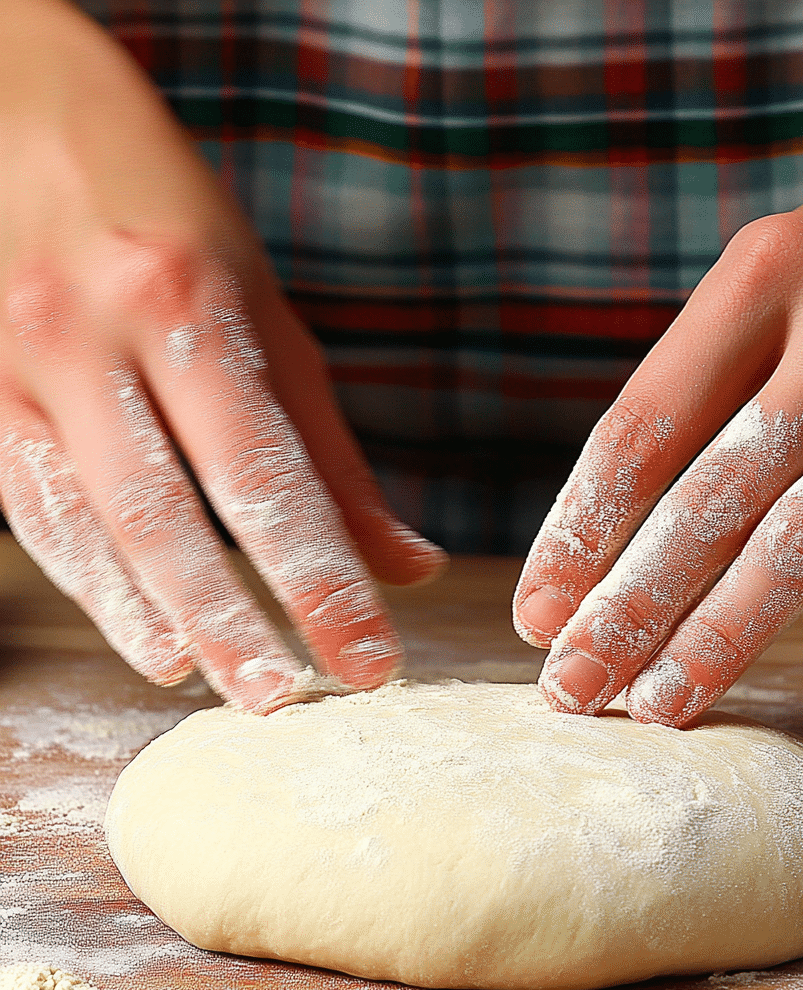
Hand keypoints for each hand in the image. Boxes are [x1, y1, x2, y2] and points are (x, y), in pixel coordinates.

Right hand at [0, 0, 444, 711]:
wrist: (15, 120)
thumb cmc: (168, 224)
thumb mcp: (262, 316)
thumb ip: (328, 452)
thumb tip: (407, 568)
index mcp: (179, 302)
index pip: (264, 476)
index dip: (322, 581)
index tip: (372, 661)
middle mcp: (88, 337)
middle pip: (164, 517)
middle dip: (230, 621)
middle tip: (286, 700)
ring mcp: (17, 369)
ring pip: (85, 528)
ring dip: (149, 620)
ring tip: (208, 685)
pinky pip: (35, 512)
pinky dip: (92, 584)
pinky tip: (143, 636)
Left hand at [514, 156, 802, 726]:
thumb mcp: (780, 276)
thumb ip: (707, 381)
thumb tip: (603, 551)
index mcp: (767, 273)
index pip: (644, 431)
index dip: (581, 533)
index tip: (536, 614)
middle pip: (712, 499)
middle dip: (631, 607)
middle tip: (572, 686)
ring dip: (722, 633)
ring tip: (656, 702)